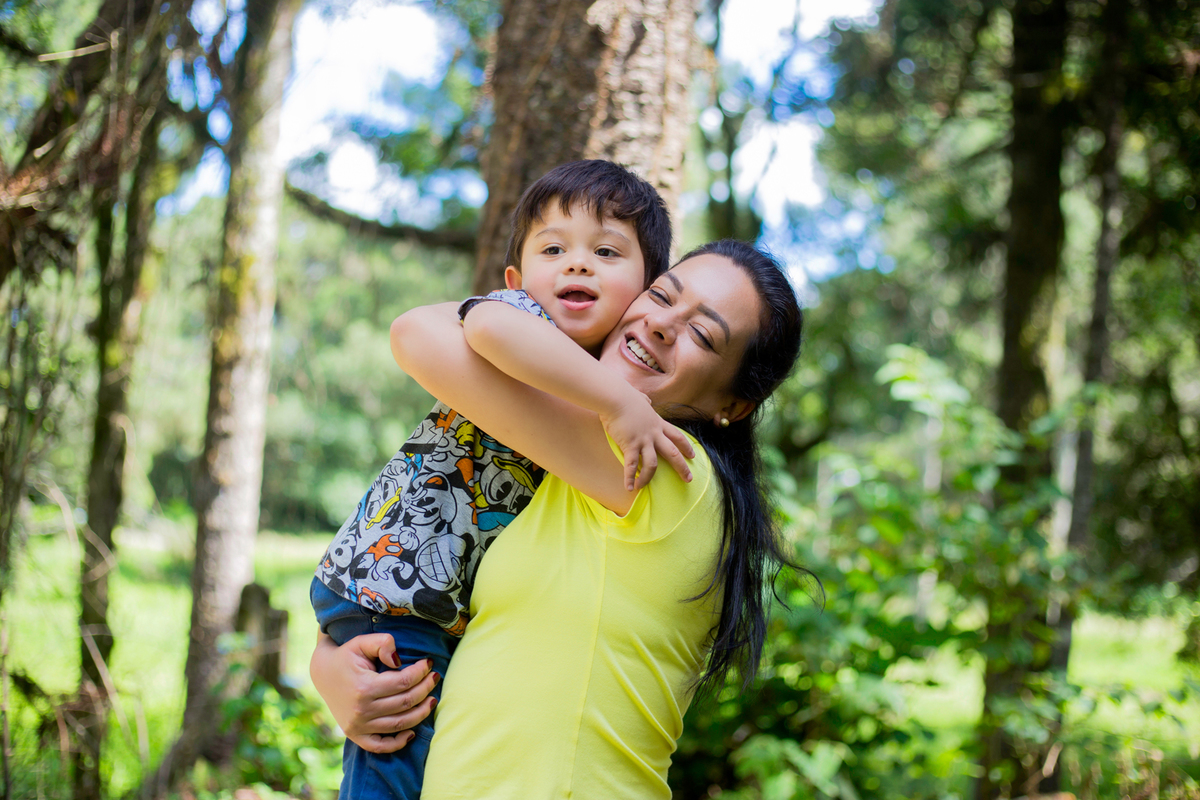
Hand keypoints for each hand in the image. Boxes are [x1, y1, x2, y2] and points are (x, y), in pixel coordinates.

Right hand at [309, 632, 439, 753]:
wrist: (323, 673)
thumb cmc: (347, 656)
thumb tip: (399, 661)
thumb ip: (382, 643)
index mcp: (364, 687)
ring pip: (400, 724)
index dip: (421, 672)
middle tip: (434, 678)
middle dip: (425, 689)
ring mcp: (358, 726)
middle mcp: (361, 710)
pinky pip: (381, 746)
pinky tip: (412, 731)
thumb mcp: (361, 642)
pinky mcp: (356, 735)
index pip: (403, 682)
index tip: (429, 663)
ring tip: (432, 700)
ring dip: (421, 713)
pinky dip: (398, 743)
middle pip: (405, 702)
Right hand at [599, 393, 694, 491]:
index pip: (677, 436)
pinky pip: (632, 465)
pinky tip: (629, 487)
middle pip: (673, 453)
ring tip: (642, 486)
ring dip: (648, 477)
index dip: (686, 446)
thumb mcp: (641, 399)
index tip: (693, 455)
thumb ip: (645, 402)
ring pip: (652, 464)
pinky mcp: (630, 445)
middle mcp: (654, 434)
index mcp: (657, 423)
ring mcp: (643, 440)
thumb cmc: (626, 396)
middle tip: (689, 479)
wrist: (616, 398)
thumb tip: (646, 400)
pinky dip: (630, 478)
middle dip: (682, 467)